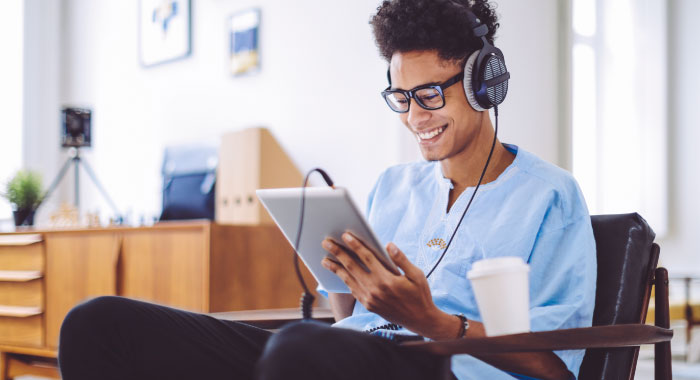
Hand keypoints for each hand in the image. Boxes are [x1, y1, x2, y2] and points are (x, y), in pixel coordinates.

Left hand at [321, 232, 458, 339]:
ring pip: (348, 280)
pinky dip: (345, 281)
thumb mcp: (417, 275)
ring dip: (335, 268)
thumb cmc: (420, 295)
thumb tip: (388, 245)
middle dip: (338, 253)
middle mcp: (375, 290)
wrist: (419, 320)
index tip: (345, 235)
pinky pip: (353, 290)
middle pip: (352, 267)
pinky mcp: (368, 306)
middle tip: (326, 243)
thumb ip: (401, 259)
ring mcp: (370, 299)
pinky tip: (339, 274)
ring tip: (324, 260)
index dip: (355, 245)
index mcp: (387, 280)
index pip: (367, 258)